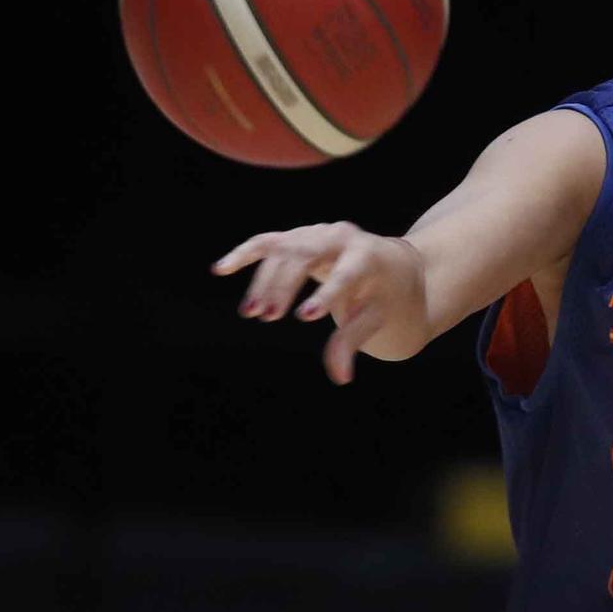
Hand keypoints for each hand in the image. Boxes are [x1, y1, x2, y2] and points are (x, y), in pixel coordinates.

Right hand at [211, 222, 426, 384]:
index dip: (325, 294)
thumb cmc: (386, 296)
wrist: (393, 265)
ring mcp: (316, 233)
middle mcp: (341, 237)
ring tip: (251, 312)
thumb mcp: (377, 318)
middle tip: (268, 317)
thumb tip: (340, 378)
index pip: (345, 274)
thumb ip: (352, 342)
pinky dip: (244, 254)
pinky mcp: (298, 237)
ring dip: (264, 280)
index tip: (304, 317)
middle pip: (305, 255)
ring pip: (282, 250)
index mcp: (368, 256)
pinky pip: (268, 243)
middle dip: (284, 285)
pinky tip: (220, 269)